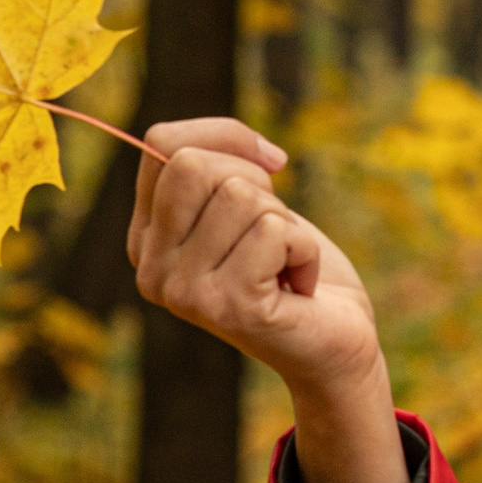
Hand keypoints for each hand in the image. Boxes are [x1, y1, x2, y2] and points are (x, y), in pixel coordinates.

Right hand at [128, 118, 406, 482]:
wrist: (335, 346)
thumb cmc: (294, 268)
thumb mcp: (251, 203)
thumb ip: (221, 164)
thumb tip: (250, 145)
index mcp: (146, 238)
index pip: (161, 143)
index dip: (226, 137)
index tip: (269, 168)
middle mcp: (151, 270)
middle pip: (192, 164)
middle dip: (255, 183)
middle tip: (274, 233)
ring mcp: (185, 293)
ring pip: (240, 195)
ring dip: (285, 224)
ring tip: (284, 266)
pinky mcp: (229, 307)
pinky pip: (275, 231)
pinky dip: (306, 250)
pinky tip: (300, 286)